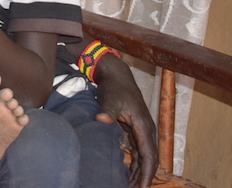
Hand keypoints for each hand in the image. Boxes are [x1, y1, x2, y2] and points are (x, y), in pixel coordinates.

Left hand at [94, 56, 156, 187]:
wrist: (115, 75)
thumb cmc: (114, 88)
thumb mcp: (110, 99)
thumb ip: (107, 110)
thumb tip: (101, 119)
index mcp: (144, 126)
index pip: (149, 155)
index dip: (146, 173)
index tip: (142, 187)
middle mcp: (146, 130)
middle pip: (149, 159)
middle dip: (143, 176)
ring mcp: (141, 130)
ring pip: (143, 156)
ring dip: (138, 171)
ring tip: (130, 186)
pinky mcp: (134, 129)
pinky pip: (137, 150)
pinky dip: (134, 162)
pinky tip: (128, 172)